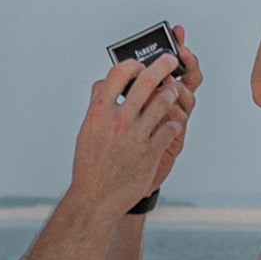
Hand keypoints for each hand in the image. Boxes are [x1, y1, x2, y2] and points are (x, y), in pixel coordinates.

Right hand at [72, 45, 193, 211]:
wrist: (96, 199)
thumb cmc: (90, 165)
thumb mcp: (86, 130)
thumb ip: (98, 106)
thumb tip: (105, 84)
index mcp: (99, 111)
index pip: (119, 73)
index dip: (132, 64)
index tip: (139, 64)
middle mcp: (118, 120)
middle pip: (146, 81)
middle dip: (162, 66)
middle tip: (170, 60)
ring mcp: (136, 136)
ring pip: (163, 102)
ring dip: (171, 93)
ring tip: (174, 91)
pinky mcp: (151, 152)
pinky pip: (170, 128)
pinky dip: (174, 123)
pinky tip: (172, 123)